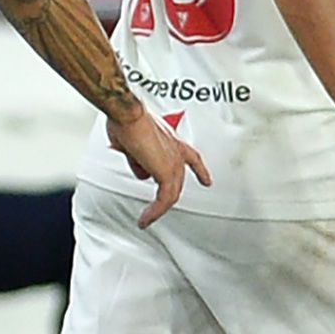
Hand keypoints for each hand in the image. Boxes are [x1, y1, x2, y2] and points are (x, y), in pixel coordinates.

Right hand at [105, 106, 210, 225]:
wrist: (128, 114)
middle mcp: (177, 151)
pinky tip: (146, 219)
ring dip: (157, 208)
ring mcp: (174, 162)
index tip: (206, 181)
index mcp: (173, 141)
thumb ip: (139, 159)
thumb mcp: (134, 143)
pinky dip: (154, 212)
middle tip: (154, 208)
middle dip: (164, 196)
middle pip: (177, 181)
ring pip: (171, 194)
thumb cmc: (128, 120)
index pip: (193, 159)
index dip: (200, 172)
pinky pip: (163, 200)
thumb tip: (140, 171)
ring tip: (147, 218)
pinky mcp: (166, 173)